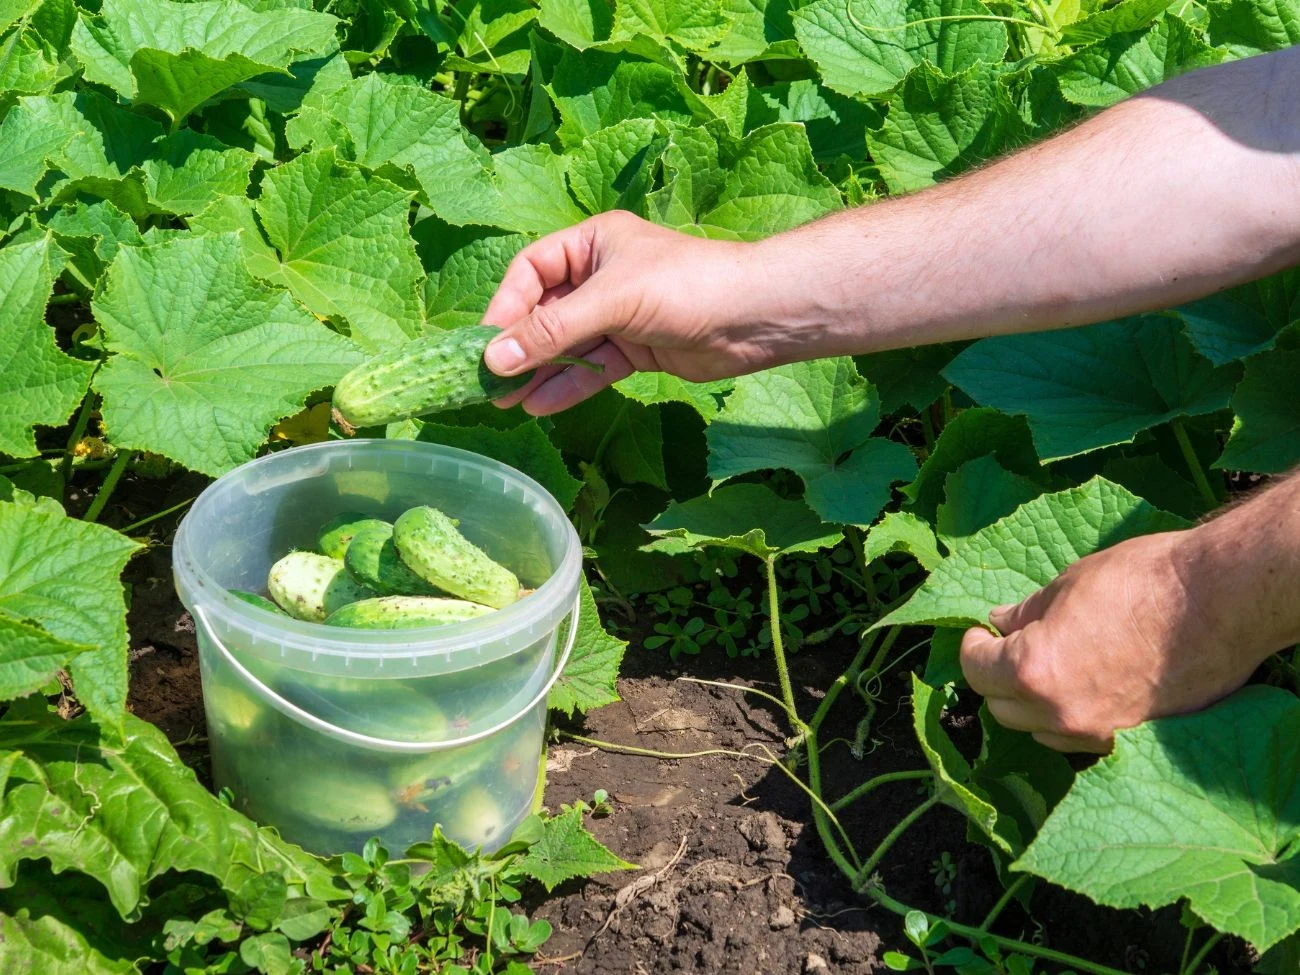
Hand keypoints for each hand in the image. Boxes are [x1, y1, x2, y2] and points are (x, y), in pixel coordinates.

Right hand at [480, 211, 808, 414]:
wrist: (754, 316)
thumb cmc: (684, 287)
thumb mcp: (611, 302)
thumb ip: (552, 331)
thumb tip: (493, 359)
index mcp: (592, 243)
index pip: (531, 271)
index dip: (505, 306)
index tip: (482, 343)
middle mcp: (601, 276)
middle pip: (545, 312)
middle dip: (517, 347)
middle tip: (485, 381)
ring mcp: (618, 315)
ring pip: (566, 345)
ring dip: (537, 372)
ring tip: (505, 402)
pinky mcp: (636, 349)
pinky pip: (591, 368)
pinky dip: (567, 386)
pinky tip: (540, 407)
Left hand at [959, 530, 1267, 752]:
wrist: (1222, 602)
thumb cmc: (1143, 581)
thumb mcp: (1068, 584)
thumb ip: (1027, 612)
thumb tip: (999, 623)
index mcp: (1033, 670)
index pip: (977, 671)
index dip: (973, 648)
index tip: (979, 632)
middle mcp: (1060, 712)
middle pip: (1003, 709)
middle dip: (996, 678)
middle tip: (1007, 648)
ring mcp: (1099, 732)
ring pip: (1041, 730)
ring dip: (1032, 703)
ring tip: (1046, 667)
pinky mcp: (1133, 738)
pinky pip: (1082, 737)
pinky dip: (1069, 717)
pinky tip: (1081, 687)